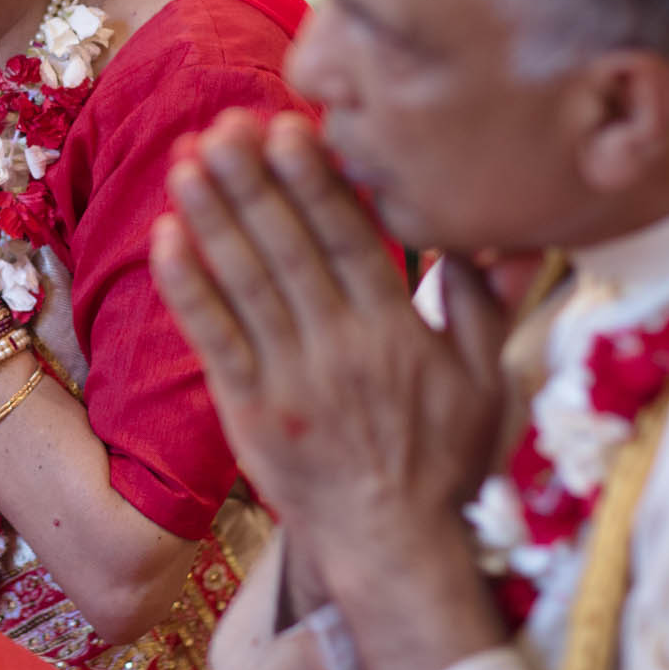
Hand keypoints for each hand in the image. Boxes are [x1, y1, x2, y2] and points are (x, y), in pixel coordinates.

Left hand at [148, 110, 508, 584]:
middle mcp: (341, 347)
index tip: (290, 127)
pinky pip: (213, 337)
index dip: (317, 181)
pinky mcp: (248, 409)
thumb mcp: (486, 380)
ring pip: (246, 282)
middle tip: (224, 124)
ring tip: (187, 160)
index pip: (352, 239)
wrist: (393, 545)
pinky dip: (189, 287)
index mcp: (398, 330)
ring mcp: (289, 378)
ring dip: (213, 217)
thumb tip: (501, 233)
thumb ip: (485, 302)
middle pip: (290, 248)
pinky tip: (167, 237)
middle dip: (254, 181)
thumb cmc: (442, 459)